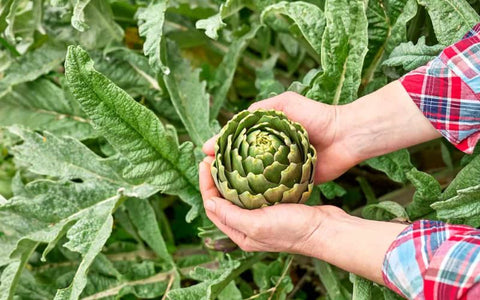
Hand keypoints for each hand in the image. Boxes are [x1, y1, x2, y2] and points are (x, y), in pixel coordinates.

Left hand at [199, 156, 405, 283]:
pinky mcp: (274, 207)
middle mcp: (247, 226)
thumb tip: (209, 202)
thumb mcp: (258, 224)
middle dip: (215, 178)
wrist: (326, 229)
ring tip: (226, 157)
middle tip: (212, 156)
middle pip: (223, 199)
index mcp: (240, 233)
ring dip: (230, 177)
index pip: (213, 206)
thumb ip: (231, 215)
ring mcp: (261, 216)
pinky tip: (249, 165)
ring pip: (238, 194)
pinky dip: (248, 178)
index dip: (206, 184)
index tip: (205, 162)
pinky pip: (254, 191)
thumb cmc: (293, 230)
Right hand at [203, 91, 358, 182]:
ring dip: (236, 183)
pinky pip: (272, 189)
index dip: (219, 146)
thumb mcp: (285, 103)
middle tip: (207, 172)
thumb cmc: (316, 116)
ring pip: (253, 177)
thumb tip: (235, 120)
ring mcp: (280, 168)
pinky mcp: (293, 182)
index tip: (205, 152)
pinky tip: (243, 199)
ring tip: (219, 188)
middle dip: (222, 166)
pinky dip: (258, 194)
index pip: (236, 140)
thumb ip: (262, 109)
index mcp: (266, 134)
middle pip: (241, 160)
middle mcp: (271, 152)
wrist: (346, 136)